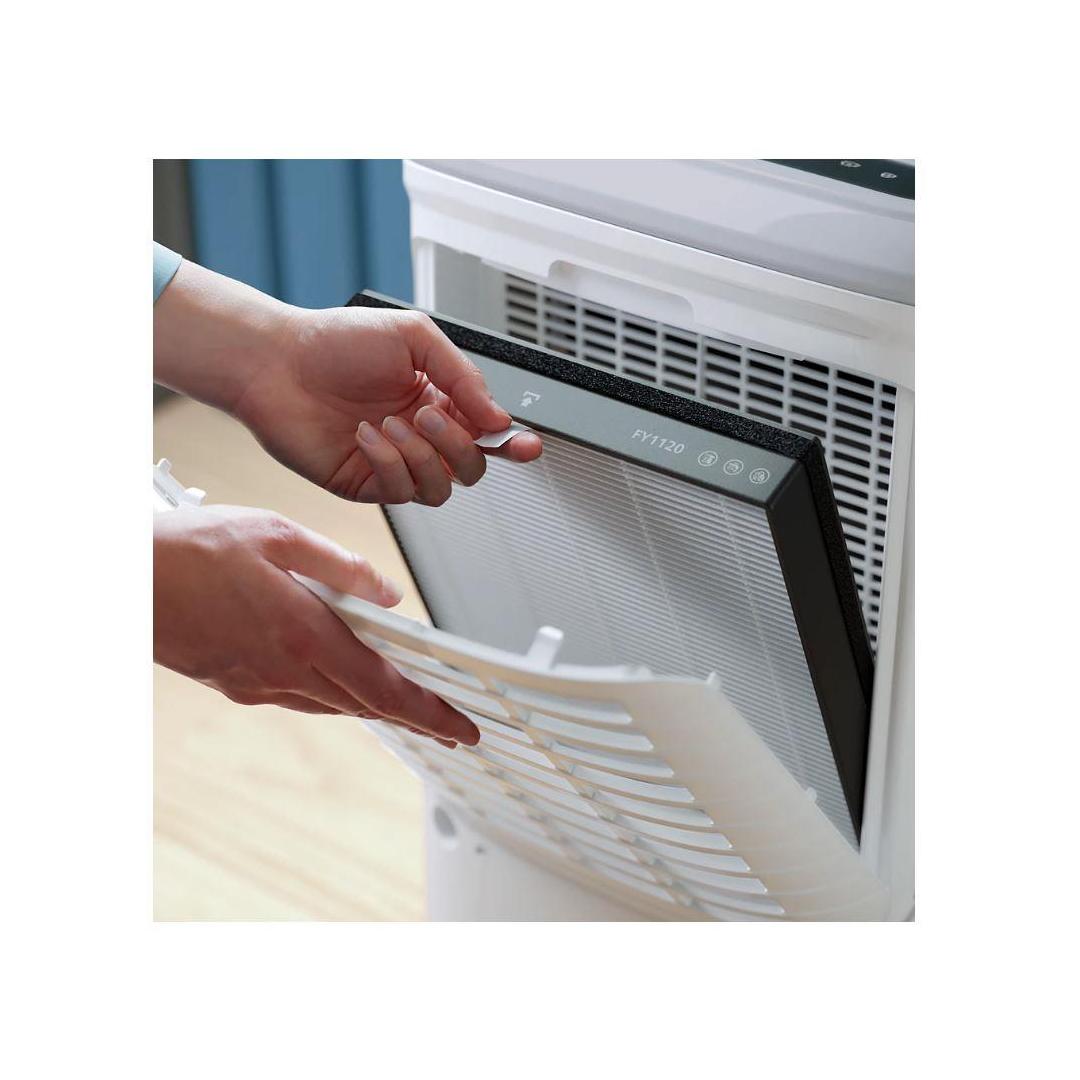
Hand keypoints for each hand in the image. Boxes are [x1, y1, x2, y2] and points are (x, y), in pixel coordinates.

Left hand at [153, 260, 541, 504]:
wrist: (277, 362)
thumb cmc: (336, 341)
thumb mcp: (414, 337)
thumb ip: (463, 375)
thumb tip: (497, 418)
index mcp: (438, 399)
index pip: (486, 432)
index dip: (513, 443)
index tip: (528, 445)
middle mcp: (420, 436)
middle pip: (472, 467)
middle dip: (459, 445)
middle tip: (430, 416)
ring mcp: (394, 463)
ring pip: (442, 489)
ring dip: (424, 457)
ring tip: (394, 424)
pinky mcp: (366, 484)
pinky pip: (401, 493)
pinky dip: (390, 463)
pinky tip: (368, 436)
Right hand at [153, 504, 479, 744]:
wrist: (121, 582)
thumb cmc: (190, 550)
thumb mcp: (279, 536)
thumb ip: (342, 567)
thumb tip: (387, 592)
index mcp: (304, 636)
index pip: (384, 689)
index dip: (430, 714)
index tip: (461, 731)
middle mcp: (284, 671)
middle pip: (364, 705)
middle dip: (413, 716)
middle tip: (447, 725)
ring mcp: (256, 684)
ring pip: (332, 703)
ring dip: (373, 705)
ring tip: (407, 703)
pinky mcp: (235, 684)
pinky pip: (298, 697)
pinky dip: (331, 694)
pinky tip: (339, 679)